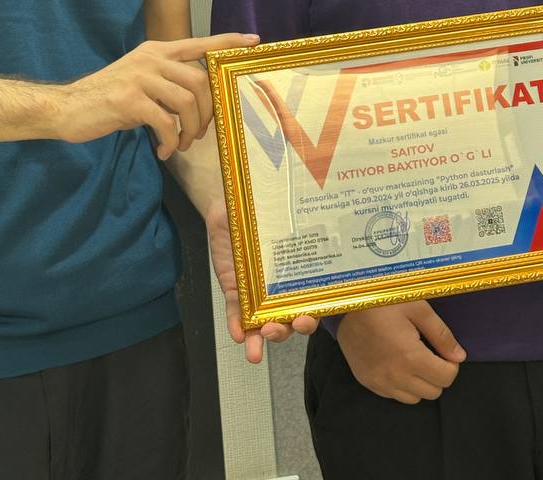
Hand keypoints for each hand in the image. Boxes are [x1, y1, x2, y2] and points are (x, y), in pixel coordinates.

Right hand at [56, 33, 256, 157]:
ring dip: (192, 130)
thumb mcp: (139, 81)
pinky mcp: (129, 100)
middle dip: (208, 112)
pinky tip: (163, 152)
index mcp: (156, 51)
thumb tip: (198, 101)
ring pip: (187, 102)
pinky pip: (166, 123)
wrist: (67, 108)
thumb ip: (165, 82)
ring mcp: (140, 77)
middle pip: (200, 81)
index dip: (228, 41)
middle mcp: (151, 59)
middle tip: (200, 134)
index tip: (254, 41)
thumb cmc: (106, 98)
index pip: (198, 43)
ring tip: (183, 145)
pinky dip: (171, 142)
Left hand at [206, 203, 317, 363]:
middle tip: (287, 327)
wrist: (231, 207)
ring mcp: (258, 293)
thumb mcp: (273, 206)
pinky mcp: (236, 292)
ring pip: (264, 323)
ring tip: (256, 351)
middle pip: (290, 317)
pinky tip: (238, 336)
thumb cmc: (260, 207)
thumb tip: (296, 192)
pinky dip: (237, 327)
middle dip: (288, 329)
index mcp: (297, 269)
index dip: (311, 313)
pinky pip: (237, 315)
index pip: (310, 298)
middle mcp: (281, 286)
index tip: (307, 316)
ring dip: (263, 340)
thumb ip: (281, 205)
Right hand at [337, 300, 465, 403]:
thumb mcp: (417, 308)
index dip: (451, 365)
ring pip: (414, 398)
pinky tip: (396, 364)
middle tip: (429, 354)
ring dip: (420, 383)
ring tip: (412, 360)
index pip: (447, 378)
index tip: (444, 352)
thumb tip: (459, 356)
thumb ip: (441, 334)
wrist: (345, 304)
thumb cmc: (383, 301)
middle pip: (433, 392)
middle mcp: (396, 376)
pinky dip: (401, 385)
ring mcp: (380, 382)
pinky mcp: (368, 382)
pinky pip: (394, 396)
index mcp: (411, 357)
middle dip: (437, 374)